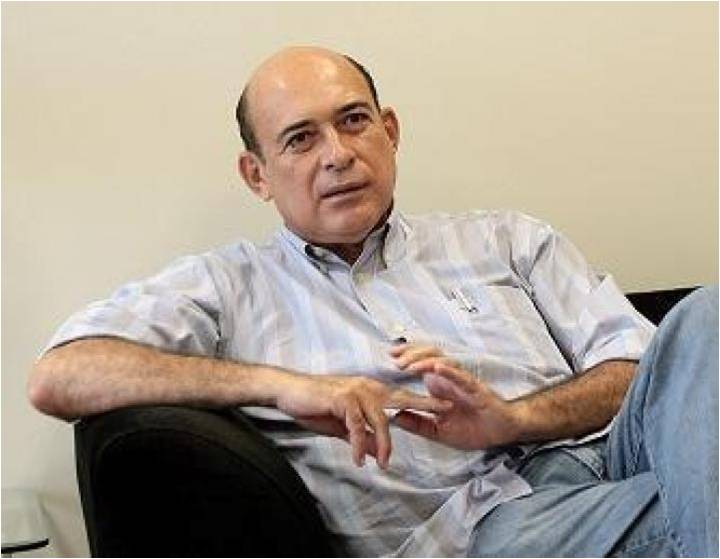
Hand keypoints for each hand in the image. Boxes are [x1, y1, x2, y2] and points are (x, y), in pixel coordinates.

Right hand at [272, 371, 451, 468]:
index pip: (401, 397)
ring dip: (383, 444)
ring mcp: (356, 391)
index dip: (422, 402)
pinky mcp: (343, 399)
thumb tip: (372, 449)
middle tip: (445, 411)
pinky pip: (357, 426)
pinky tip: (360, 459)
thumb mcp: (340, 425)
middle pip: (401, 399)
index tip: (443, 408)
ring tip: (383, 463)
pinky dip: (359, 444)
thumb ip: (358, 435)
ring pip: (379, 420)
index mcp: (370, 391)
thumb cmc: (314, 405)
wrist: (288, 392)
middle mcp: (367, 387)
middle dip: (424, 405)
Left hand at [389, 344, 524, 449]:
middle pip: (428, 356)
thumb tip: (394, 417)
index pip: (420, 365)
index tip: (388, 357)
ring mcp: (462, 382)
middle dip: (411, 353)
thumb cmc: (474, 429)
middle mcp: (449, 379)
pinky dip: (448, 371)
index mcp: (439, 386)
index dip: (405, 358)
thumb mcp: (439, 431)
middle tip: (394, 357)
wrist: (501, 433)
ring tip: (409, 366)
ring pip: (442, 361)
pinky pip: (461, 376)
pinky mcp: (476, 388)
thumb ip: (418, 424)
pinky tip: (436, 368)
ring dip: (424, 361)